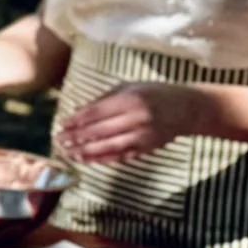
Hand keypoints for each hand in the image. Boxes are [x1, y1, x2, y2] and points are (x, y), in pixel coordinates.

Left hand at [59, 81, 204, 163]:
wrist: (188, 108)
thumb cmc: (154, 93)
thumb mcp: (129, 87)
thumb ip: (104, 99)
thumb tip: (78, 111)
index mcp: (130, 100)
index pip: (97, 112)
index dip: (77, 120)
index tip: (62, 125)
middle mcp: (137, 119)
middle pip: (101, 131)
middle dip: (77, 137)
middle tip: (59, 141)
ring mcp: (144, 135)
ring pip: (110, 146)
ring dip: (88, 152)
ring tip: (70, 154)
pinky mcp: (149, 148)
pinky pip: (123, 155)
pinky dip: (105, 158)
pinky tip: (90, 160)